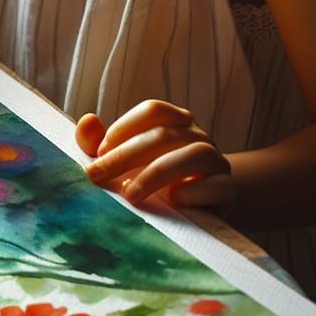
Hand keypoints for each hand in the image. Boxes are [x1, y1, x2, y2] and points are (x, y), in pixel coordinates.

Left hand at [75, 100, 235, 210]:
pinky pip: (220, 185)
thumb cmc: (153, 176)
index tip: (98, 153)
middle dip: (126, 155)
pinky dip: (195, 191)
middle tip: (98, 175)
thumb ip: (99, 141)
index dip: (123, 128)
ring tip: (130, 194)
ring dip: (157, 173)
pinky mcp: (228, 190)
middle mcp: (197, 136)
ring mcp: (216, 161)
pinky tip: (173, 200)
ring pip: (195, 155)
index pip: (153, 110)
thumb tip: (88, 120)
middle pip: (165, 134)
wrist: (200, 205)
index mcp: (175, 122)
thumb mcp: (123, 159)